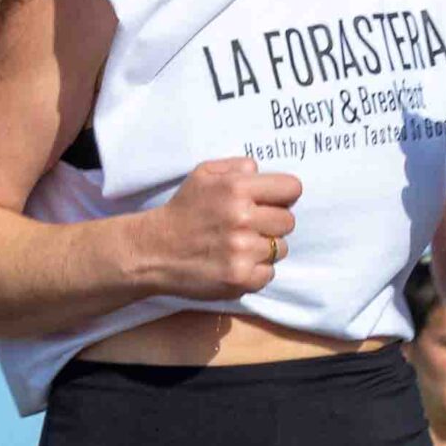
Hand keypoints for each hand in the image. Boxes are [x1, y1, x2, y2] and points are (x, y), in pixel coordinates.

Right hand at [146, 157, 301, 303]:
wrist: (154, 250)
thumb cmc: (182, 211)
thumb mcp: (203, 174)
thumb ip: (237, 166)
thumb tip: (262, 172)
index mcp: (236, 188)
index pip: (291, 188)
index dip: (283, 195)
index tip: (270, 203)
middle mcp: (242, 218)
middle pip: (289, 221)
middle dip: (273, 223)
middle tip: (250, 227)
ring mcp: (242, 251)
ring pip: (281, 248)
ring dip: (265, 248)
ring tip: (240, 246)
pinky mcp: (240, 278)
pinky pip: (269, 274)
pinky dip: (256, 271)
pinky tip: (236, 263)